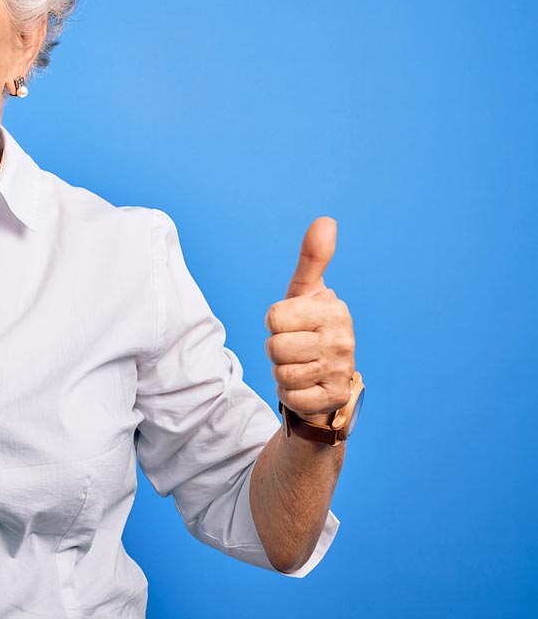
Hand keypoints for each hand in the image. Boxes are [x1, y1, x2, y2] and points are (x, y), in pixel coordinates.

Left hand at [264, 217, 355, 423]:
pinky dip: (290, 394)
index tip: (291, 325)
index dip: (275, 322)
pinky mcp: (334, 398)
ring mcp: (341, 370)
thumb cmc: (308, 328)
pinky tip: (304, 386)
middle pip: (275, 346)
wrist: (323, 378)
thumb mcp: (305, 293)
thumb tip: (326, 220)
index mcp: (334, 310)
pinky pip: (292, 396)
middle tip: (294, 348)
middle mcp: (343, 340)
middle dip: (276, 350)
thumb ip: (312, 259)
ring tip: (299, 365)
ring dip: (282, 372)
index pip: (274, 316)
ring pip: (282, 372)